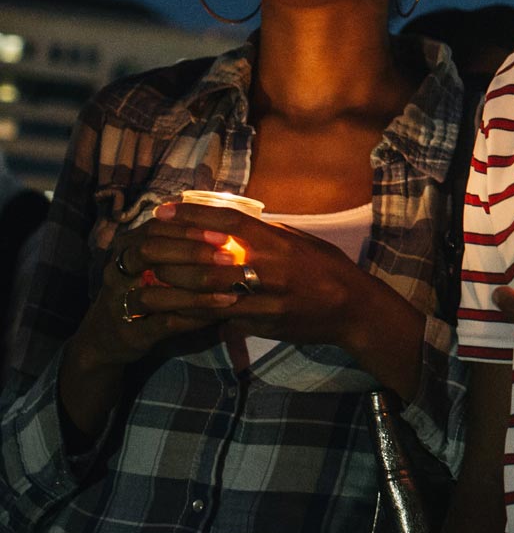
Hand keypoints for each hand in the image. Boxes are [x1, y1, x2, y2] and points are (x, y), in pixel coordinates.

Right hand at [73, 213, 243, 369]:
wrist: (107, 338)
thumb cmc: (142, 290)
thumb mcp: (154, 264)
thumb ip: (179, 246)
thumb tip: (227, 230)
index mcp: (126, 248)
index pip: (156, 228)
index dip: (190, 229)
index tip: (225, 234)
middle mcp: (117, 272)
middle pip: (148, 252)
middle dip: (191, 252)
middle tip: (228, 257)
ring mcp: (119, 303)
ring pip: (153, 293)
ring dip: (196, 292)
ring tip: (231, 291)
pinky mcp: (130, 332)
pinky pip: (163, 323)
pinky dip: (193, 317)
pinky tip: (218, 313)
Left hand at [155, 200, 371, 349]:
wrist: (353, 307)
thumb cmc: (328, 268)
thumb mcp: (301, 241)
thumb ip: (268, 233)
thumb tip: (233, 222)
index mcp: (278, 241)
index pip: (229, 221)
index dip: (193, 215)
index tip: (163, 211)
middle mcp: (270, 266)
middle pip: (208, 259)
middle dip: (170, 256)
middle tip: (141, 252)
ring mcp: (266, 297)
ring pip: (208, 293)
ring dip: (172, 291)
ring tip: (143, 288)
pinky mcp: (264, 322)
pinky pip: (222, 318)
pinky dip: (193, 314)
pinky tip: (170, 312)